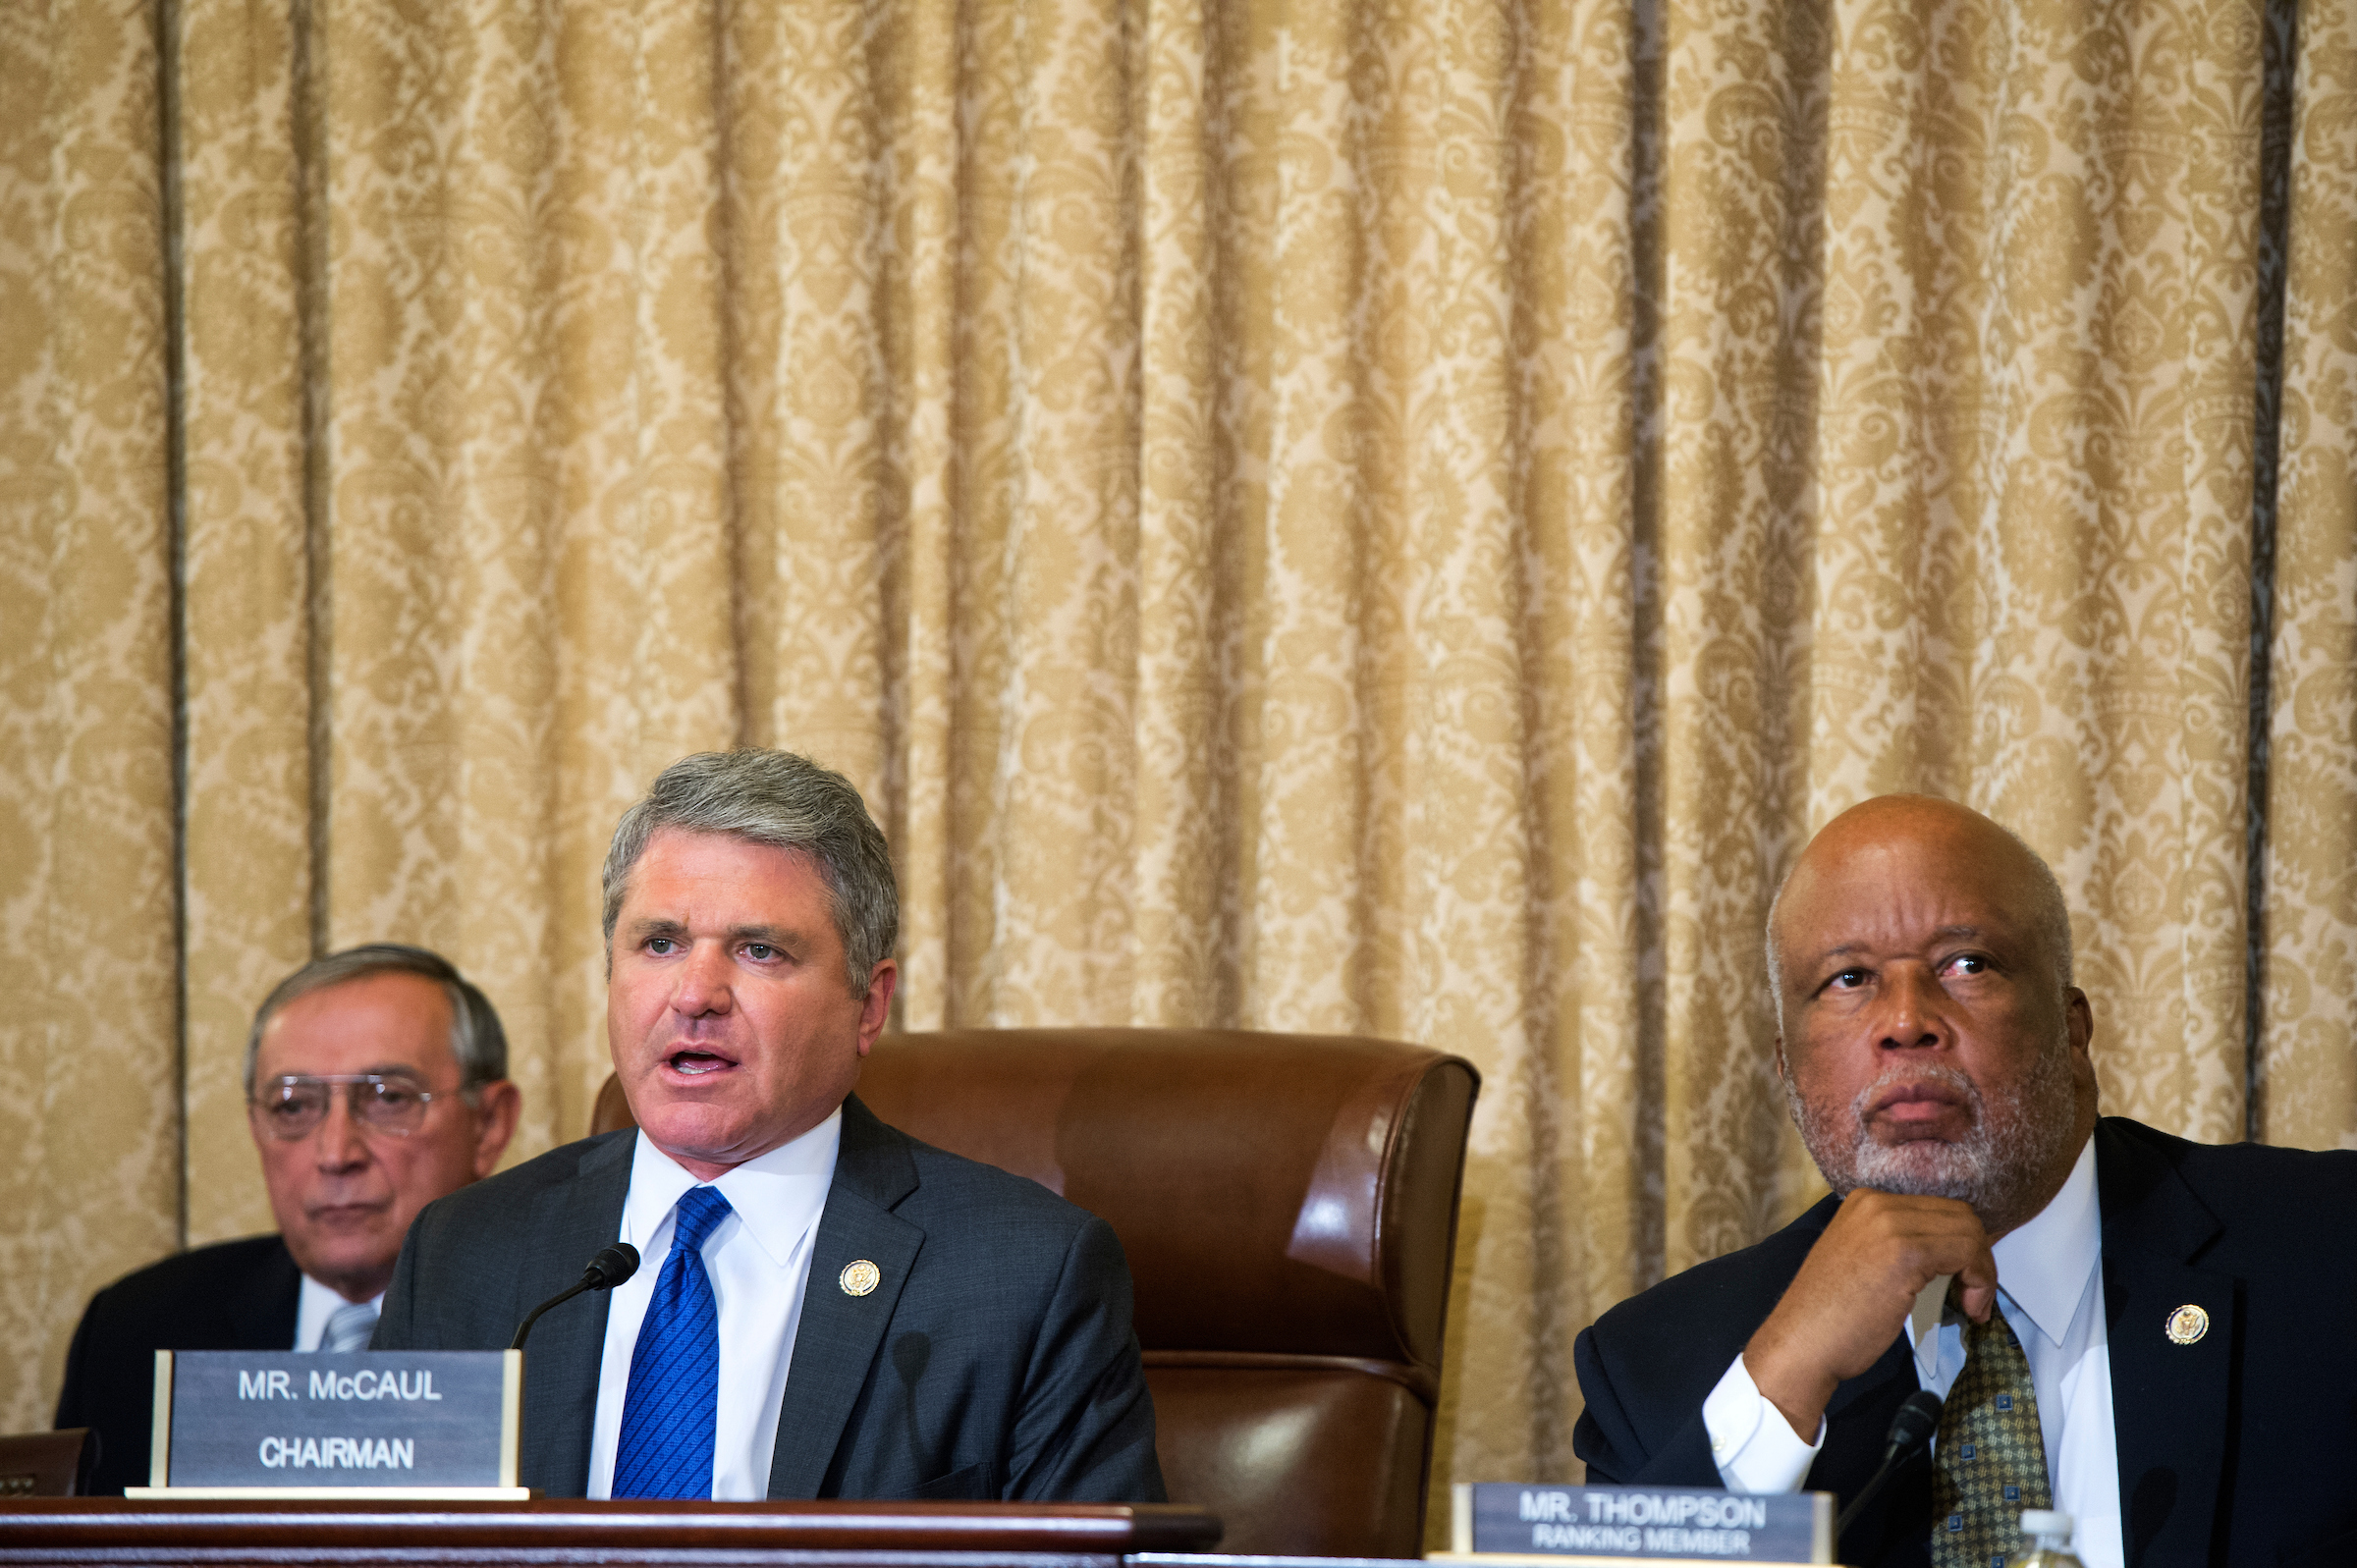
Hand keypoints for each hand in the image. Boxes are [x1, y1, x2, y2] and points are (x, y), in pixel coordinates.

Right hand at [1742, 1189, 1995, 1441]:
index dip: (1963, 1246)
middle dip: (1978, 1257)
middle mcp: (1876, 1203)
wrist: (1801, 1344)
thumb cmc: (1830, 1318)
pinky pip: (1967, 1251)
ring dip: (1982, 1272)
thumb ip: (1900, 1245)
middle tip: (1971, 1297)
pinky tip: (1969, 1308)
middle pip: (1960, 1215)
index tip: (1964, 1282)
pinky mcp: (1905, 1251)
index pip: (1940, 1208)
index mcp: (1865, 1202)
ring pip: (1968, 1231)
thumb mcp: (1865, 1262)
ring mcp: (1889, 1223)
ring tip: (1970, 1306)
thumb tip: (1953, 1254)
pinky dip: (1981, 1281)